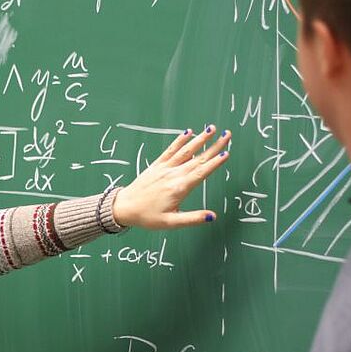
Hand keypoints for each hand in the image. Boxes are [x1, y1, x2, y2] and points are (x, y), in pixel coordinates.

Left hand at [112, 125, 230, 228]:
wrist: (123, 207)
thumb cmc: (146, 217)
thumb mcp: (171, 223)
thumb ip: (192, 219)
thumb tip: (212, 216)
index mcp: (178, 188)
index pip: (201, 172)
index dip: (215, 162)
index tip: (226, 153)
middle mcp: (172, 175)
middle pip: (198, 158)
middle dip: (214, 146)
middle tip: (227, 134)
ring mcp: (164, 168)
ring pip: (185, 151)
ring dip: (199, 139)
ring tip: (211, 128)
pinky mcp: (156, 166)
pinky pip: (170, 150)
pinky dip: (179, 140)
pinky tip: (188, 132)